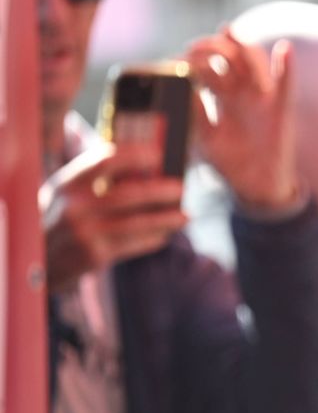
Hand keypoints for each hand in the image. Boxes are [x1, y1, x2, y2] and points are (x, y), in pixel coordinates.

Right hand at [42, 142, 186, 293]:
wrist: (37, 258)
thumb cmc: (60, 217)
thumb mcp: (66, 192)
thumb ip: (95, 179)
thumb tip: (144, 168)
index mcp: (68, 183)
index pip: (105, 161)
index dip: (135, 155)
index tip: (157, 153)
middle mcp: (76, 207)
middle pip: (129, 194)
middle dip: (160, 190)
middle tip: (181, 188)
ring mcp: (86, 233)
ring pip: (137, 223)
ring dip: (166, 219)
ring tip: (185, 216)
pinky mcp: (95, 256)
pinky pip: (134, 244)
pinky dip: (154, 239)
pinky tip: (165, 234)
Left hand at [185, 27, 298, 210]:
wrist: (257, 186)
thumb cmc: (230, 161)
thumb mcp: (205, 138)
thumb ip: (195, 114)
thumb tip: (182, 89)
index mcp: (223, 96)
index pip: (208, 66)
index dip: (192, 59)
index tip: (176, 60)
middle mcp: (243, 92)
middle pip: (228, 56)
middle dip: (210, 46)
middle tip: (195, 48)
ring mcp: (262, 98)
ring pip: (253, 61)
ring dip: (240, 45)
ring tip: (228, 34)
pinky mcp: (281, 111)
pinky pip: (286, 86)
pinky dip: (287, 67)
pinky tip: (285, 49)